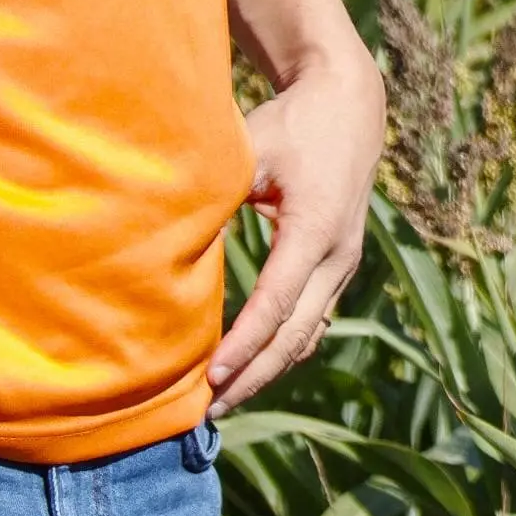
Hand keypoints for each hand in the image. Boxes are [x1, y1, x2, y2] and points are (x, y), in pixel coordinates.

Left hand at [209, 44, 382, 406]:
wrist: (350, 105)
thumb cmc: (292, 124)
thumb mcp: (250, 150)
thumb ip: (215, 195)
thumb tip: (164, 241)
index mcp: (316, 228)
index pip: (276, 303)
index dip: (244, 345)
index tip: (211, 377)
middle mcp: (338, 255)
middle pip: (296, 335)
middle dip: (254, 376)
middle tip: (209, 410)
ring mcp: (344, 264)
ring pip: (309, 335)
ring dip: (269, 370)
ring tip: (224, 399)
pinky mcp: (340, 266)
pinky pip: (314, 321)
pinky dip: (284, 348)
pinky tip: (252, 367)